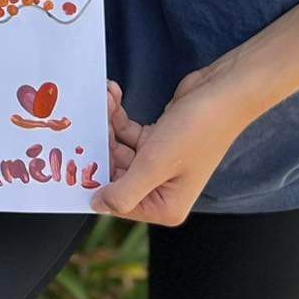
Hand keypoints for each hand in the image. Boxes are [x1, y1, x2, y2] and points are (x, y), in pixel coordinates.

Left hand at [91, 71, 250, 226]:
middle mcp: (162, 188)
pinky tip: (114, 94)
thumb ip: (124, 191)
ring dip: (107, 123)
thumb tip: (97, 206)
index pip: (117, 201)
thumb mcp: (154, 165)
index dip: (95, 179)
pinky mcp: (159, 139)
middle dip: (100, 144)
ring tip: (105, 99)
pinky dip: (118, 115)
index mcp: (165, 205)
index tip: (74, 156)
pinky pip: (128, 132)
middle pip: (115, 173)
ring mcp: (160, 163)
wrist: (225, 92)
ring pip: (118, 148)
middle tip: (88, 119)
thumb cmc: (196, 131)